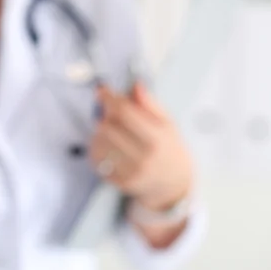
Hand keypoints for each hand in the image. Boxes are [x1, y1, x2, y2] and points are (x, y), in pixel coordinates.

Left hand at [89, 84, 192, 210]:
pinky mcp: (119, 182)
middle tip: (112, 114)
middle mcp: (143, 158)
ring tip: (112, 131)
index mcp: (157, 140)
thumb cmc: (169, 148)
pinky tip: (108, 146)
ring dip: (100, 131)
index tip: (101, 90)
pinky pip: (96, 159)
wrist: (174, 184)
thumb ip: (149, 104)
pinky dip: (97, 147)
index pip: (125, 113)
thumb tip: (134, 85)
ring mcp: (130, 173)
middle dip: (105, 115)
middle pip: (107, 127)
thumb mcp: (167, 123)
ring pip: (98, 142)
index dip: (110, 98)